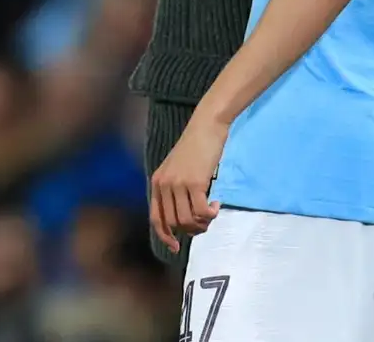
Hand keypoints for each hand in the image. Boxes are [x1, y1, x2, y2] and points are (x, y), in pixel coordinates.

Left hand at [149, 117, 227, 252]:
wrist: (206, 126)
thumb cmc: (196, 146)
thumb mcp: (177, 168)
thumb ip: (175, 188)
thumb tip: (184, 217)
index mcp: (158, 182)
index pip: (156, 218)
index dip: (165, 236)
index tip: (176, 247)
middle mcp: (165, 185)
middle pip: (174, 222)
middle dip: (191, 229)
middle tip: (204, 223)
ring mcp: (179, 184)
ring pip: (187, 220)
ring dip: (201, 223)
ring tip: (211, 214)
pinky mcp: (195, 182)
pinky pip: (201, 211)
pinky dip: (210, 214)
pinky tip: (216, 204)